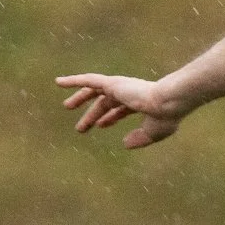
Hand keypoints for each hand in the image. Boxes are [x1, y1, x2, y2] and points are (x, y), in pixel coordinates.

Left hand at [56, 74, 185, 148]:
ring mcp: (119, 86)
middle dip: (93, 115)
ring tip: (66, 107)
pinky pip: (88, 80)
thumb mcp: (153, 133)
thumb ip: (140, 139)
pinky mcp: (112, 83)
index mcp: (140, 102)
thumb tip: (124, 144)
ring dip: (80, 98)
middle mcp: (128, 92)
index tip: (100, 126)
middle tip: (81, 128)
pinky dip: (73, 80)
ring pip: (94, 90)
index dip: (109, 118)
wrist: (167, 102)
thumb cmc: (166, 117)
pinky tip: (58, 82)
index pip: (120, 109)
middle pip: (105, 103)